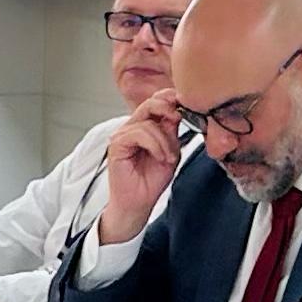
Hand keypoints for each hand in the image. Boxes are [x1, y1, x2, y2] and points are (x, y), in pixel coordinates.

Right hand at [92, 90, 185, 241]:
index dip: (170, 98)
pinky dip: (154, 145)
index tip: (185, 102)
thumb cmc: (152, 180)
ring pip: (147, 123)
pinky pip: (139, 134)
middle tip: (178, 117)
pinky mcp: (117, 144)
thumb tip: (178, 111)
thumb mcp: (170, 151)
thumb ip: (171, 131)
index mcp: (145, 126)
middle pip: (149, 104)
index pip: (156, 102)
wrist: (139, 203)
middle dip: (167, 107)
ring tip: (168, 157)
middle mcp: (132, 127)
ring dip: (164, 141)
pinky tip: (160, 158)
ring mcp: (123, 135)